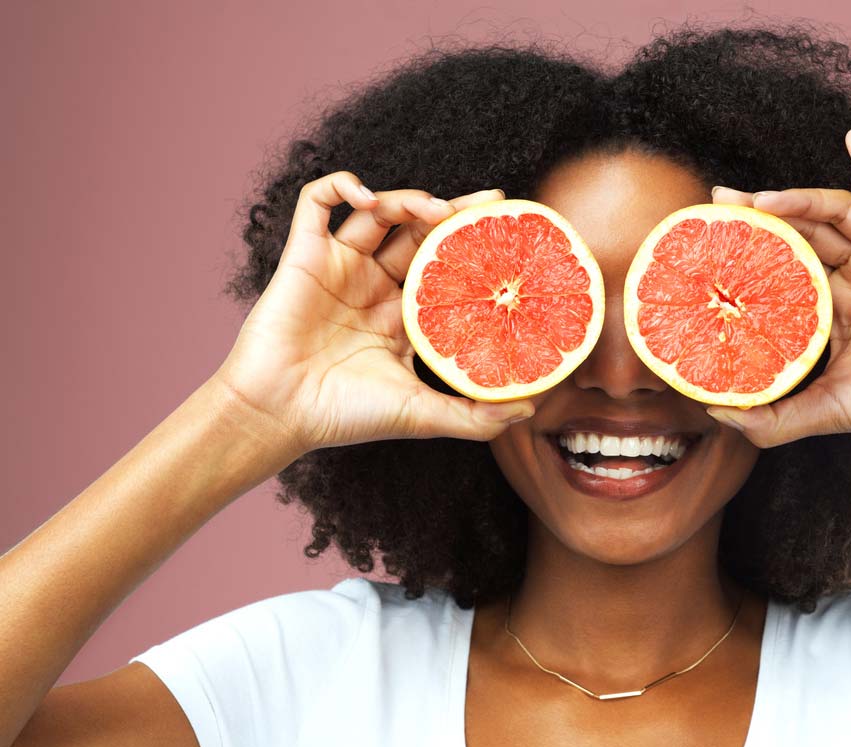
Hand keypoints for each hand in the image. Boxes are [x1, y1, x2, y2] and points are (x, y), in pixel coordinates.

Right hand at [212, 172, 534, 456]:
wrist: (280, 412)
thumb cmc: (345, 416)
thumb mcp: (423, 416)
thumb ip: (476, 416)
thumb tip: (530, 410)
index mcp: (401, 317)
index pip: (445, 268)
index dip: (472, 247)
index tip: (508, 231)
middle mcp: (372, 287)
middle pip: (418, 233)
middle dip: (452, 214)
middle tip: (488, 204)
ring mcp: (338, 267)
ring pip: (378, 212)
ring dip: (408, 199)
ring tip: (434, 209)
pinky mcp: (303, 255)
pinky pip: (317, 201)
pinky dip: (341, 185)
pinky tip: (367, 195)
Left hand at [705, 126, 850, 450]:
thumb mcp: (823, 411)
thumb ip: (770, 420)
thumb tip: (715, 415)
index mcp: (837, 308)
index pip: (786, 265)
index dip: (753, 249)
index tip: (711, 237)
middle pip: (804, 233)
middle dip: (764, 215)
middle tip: (722, 203)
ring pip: (838, 215)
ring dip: (799, 200)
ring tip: (760, 197)